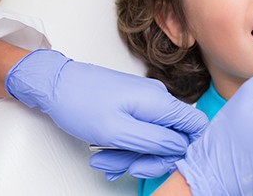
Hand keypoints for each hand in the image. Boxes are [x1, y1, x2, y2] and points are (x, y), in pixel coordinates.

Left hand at [5, 49, 207, 178]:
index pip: (196, 125)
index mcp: (159, 102)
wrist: (56, 85)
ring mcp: (144, 102)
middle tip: (127, 167)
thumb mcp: (118, 131)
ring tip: (105, 160)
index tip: (166, 162)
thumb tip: (181, 147)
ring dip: (131, 155)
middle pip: (172, 138)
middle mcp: (156, 99)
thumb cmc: (81, 103)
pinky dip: (124, 146)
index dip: (188, 148)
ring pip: (152, 138)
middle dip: (149, 158)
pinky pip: (138, 132)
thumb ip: (155, 141)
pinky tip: (105, 154)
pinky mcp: (133, 106)